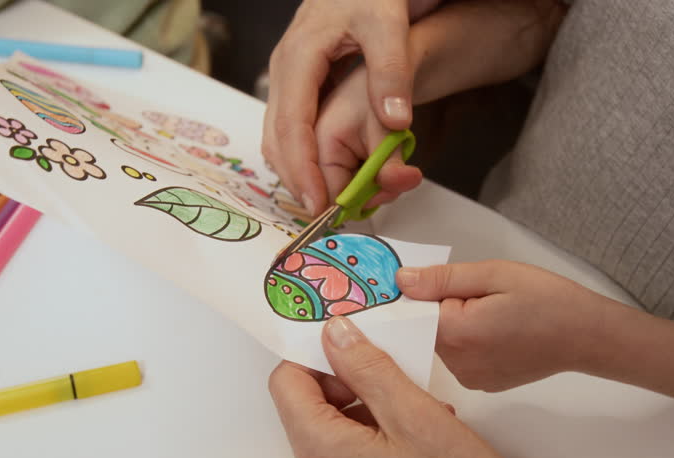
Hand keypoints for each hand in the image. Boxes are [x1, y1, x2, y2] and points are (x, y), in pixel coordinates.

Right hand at [263, 0, 422, 214]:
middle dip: (296, 180)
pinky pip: (289, 129)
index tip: (317, 203)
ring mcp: (288, 79)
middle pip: (277, 138)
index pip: (292, 126)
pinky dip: (302, 157)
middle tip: (323, 216)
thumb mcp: (387, 25)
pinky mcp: (298, 85)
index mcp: (299, 58)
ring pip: (278, 137)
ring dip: (297, 172)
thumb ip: (391, 71)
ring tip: (326, 203)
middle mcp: (284, 72)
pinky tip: (324, 174)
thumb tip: (395, 124)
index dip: (301, 169)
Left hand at [269, 316, 516, 457]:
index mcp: (323, 451)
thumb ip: (368, 368)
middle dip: (347, 377)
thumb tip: (335, 334)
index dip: (315, 353)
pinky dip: (376, 423)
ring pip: (331, 417)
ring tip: (412, 404)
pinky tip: (413, 426)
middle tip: (388, 370)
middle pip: (308, 400)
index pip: (286, 382)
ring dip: (368, 399)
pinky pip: (348, 440)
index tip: (348, 340)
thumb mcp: (414, 414)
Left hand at [396, 261, 620, 391]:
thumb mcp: (492, 274)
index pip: (414, 310)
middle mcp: (457, 363)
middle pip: (428, 327)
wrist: (587, 335)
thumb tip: (402, 281)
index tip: (449, 283)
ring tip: (495, 313)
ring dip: (458, 324)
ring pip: (444, 341)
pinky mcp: (483, 383)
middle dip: (444, 307)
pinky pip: (460, 356)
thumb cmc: (547, 300)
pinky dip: (470, 341)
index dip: (428, 292)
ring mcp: (470, 378)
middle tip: (483, 296)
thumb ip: (441, 278)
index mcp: (456, 334)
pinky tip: (499, 331)